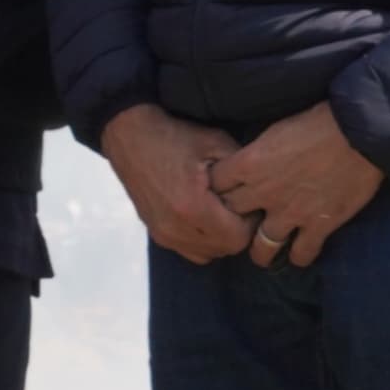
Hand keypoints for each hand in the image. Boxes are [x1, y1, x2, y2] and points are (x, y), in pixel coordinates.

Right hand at [105, 104, 252, 262]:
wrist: (129, 136)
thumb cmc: (173, 136)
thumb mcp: (215, 143)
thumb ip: (241, 170)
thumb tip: (260, 189)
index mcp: (193, 207)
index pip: (238, 237)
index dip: (250, 222)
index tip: (249, 201)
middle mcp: (176, 228)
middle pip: (225, 249)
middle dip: (238, 230)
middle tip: (238, 205)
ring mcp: (164, 234)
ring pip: (209, 254)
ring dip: (221, 237)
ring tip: (221, 211)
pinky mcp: (157, 233)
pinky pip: (190, 251)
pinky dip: (203, 240)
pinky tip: (204, 217)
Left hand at [207, 104, 385, 268]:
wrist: (361, 133)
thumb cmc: (320, 120)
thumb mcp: (276, 129)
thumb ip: (258, 152)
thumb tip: (250, 162)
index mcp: (249, 164)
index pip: (215, 184)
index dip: (217, 188)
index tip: (222, 191)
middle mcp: (263, 193)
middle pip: (232, 217)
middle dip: (233, 219)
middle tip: (240, 222)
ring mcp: (290, 213)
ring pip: (261, 247)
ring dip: (260, 251)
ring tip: (263, 252)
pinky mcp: (318, 226)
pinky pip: (301, 254)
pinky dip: (299, 256)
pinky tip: (299, 253)